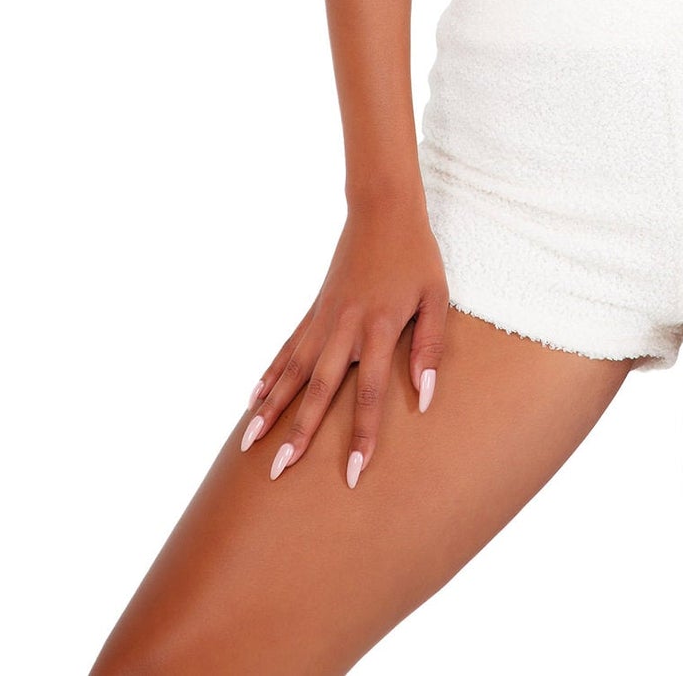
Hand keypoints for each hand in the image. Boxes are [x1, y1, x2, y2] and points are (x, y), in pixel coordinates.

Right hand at [237, 198, 447, 488]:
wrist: (383, 209)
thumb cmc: (417, 255)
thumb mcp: (435, 297)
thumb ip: (428, 347)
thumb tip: (425, 397)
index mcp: (378, 327)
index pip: (368, 392)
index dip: (361, 434)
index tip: (352, 473)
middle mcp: (344, 327)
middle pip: (318, 389)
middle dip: (299, 433)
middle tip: (278, 472)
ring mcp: (324, 318)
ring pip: (292, 371)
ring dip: (271, 409)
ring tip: (247, 445)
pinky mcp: (315, 309)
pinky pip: (288, 348)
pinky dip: (270, 374)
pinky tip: (253, 399)